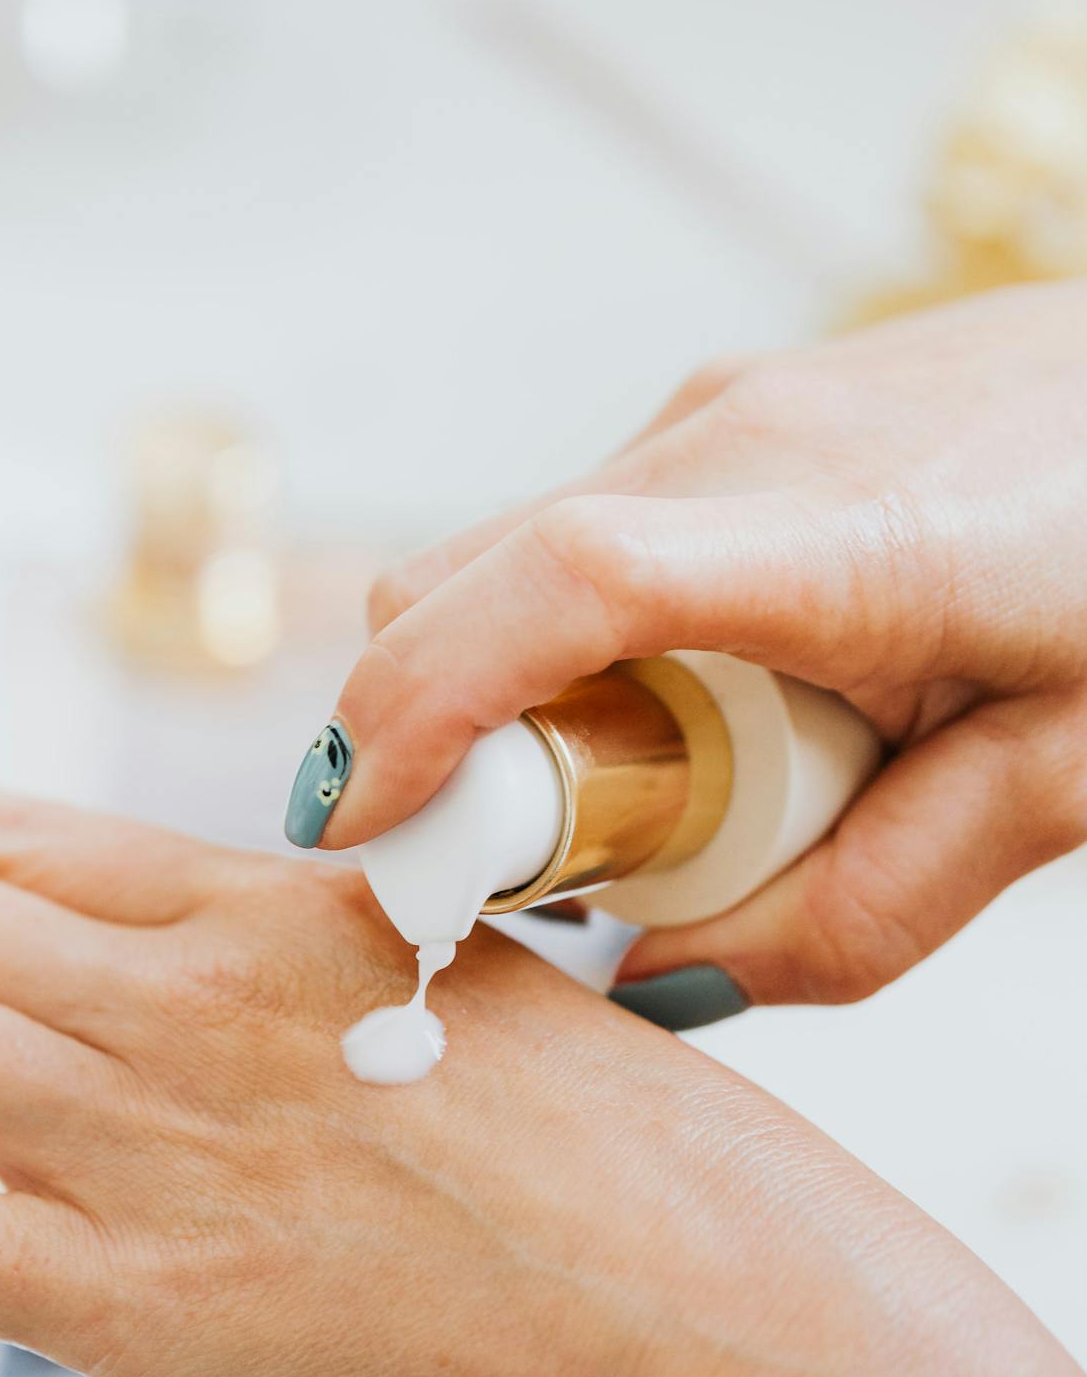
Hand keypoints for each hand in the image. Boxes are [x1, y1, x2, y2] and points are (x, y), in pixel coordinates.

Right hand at [294, 287, 1086, 1008]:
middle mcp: (748, 434)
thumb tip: (663, 976)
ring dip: (525, 697)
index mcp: (854, 532)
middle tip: (533, 871)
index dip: (425, 703)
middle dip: (446, 741)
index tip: (362, 826)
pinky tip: (720, 701)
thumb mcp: (1073, 775)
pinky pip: (582, 538)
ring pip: (509, 562)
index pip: (574, 583)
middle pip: (472, 580)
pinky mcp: (722, 402)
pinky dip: (583, 644)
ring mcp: (723, 400)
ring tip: (677, 785)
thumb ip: (878, 903)